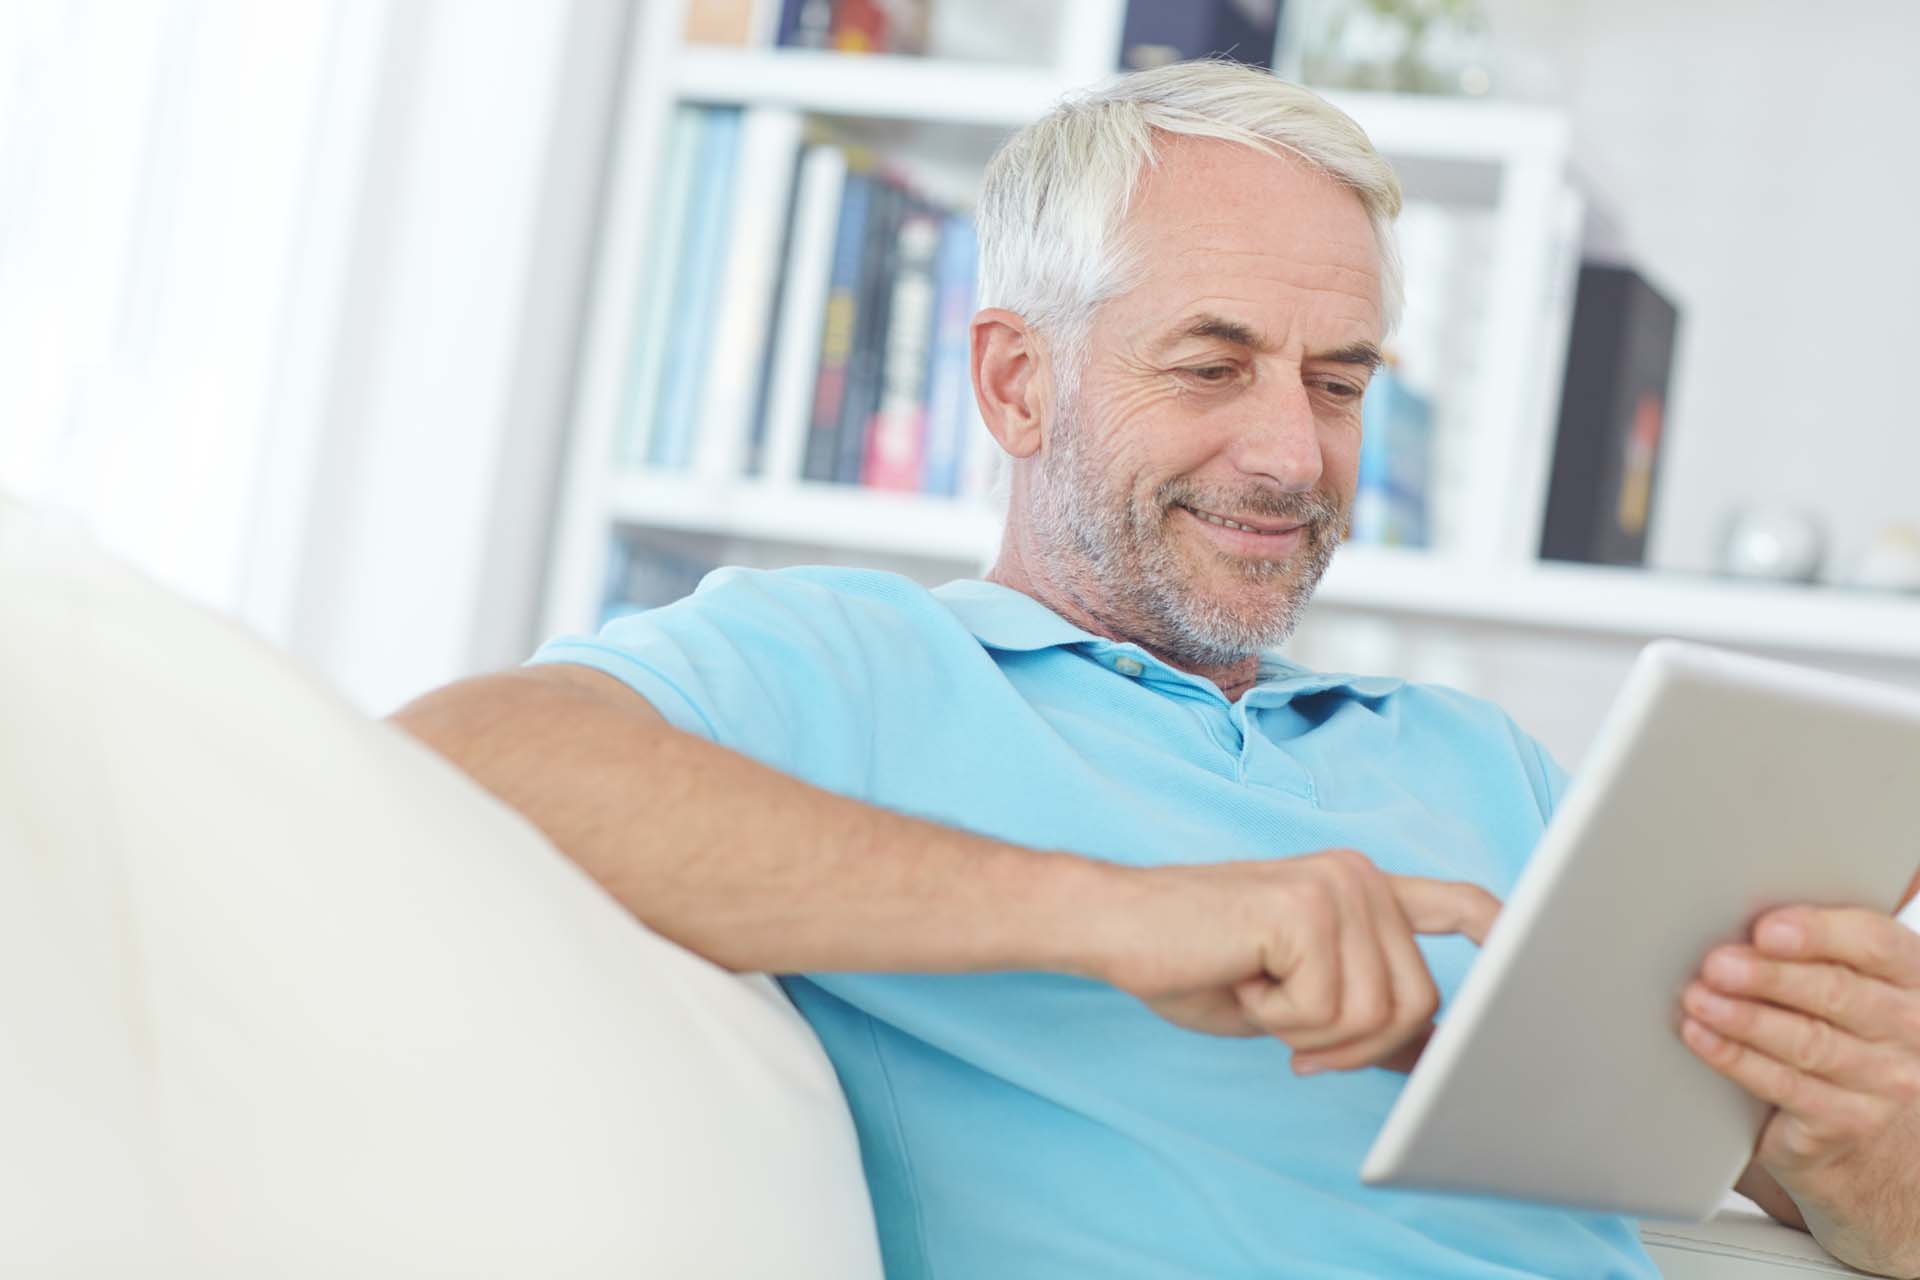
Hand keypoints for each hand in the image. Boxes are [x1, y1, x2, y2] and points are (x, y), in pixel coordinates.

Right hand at [1099, 849, 1500, 1073]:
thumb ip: (1360, 1011)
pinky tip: (1242, 977)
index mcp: (1360, 890)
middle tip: (1292, 1036)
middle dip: (1358, 1046)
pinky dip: (1278, 1017)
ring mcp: (1336, 886)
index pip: (1459, 906)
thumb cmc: (1193, 960)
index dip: (1502, 939)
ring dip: (1310, 1031)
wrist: (1116, 926)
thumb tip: (1426, 1055)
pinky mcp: (1305, 907)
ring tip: (1258, 990)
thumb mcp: (1293, 998)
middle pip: (1418, 1002)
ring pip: (1376, 1013)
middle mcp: (1359, 877)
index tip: (1526, 964)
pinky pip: (1326, 1006)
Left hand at [1681, 906, 1919, 1181]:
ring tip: (1700, 999)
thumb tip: (1742, 927)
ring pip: (1808, 1042)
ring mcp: (1885, 1080)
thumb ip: (1812, 947)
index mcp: (1911, 974)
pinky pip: (1786, 1086)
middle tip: (1717, 965)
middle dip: (1769, 977)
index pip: (1876, 944)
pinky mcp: (1849, 1121)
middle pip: (1837, 993)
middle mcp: (1909, 1028)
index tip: (1767, 929)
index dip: (1819, 934)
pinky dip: (1737, 1058)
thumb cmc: (1844, 1022)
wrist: (1870, 1120)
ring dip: (1745, 1018)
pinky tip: (1704, 1037)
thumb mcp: (1847, 976)